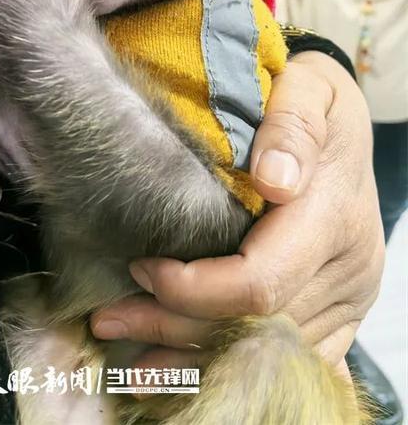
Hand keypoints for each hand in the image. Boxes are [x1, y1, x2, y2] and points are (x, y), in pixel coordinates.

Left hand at [91, 52, 383, 371]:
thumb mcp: (311, 87)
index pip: (260, 281)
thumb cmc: (315, 98)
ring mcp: (347, 297)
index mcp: (334, 217)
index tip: (141, 265)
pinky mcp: (339, 310)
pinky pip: (290, 356)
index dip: (194, 287)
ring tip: (132, 359)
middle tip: (109, 318)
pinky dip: (233, 363)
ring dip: (195, 355)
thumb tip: (273, 178)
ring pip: (267, 350)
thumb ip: (293, 125)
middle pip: (255, 326)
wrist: (345, 121)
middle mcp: (347, 270)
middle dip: (175, 327)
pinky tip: (185, 368)